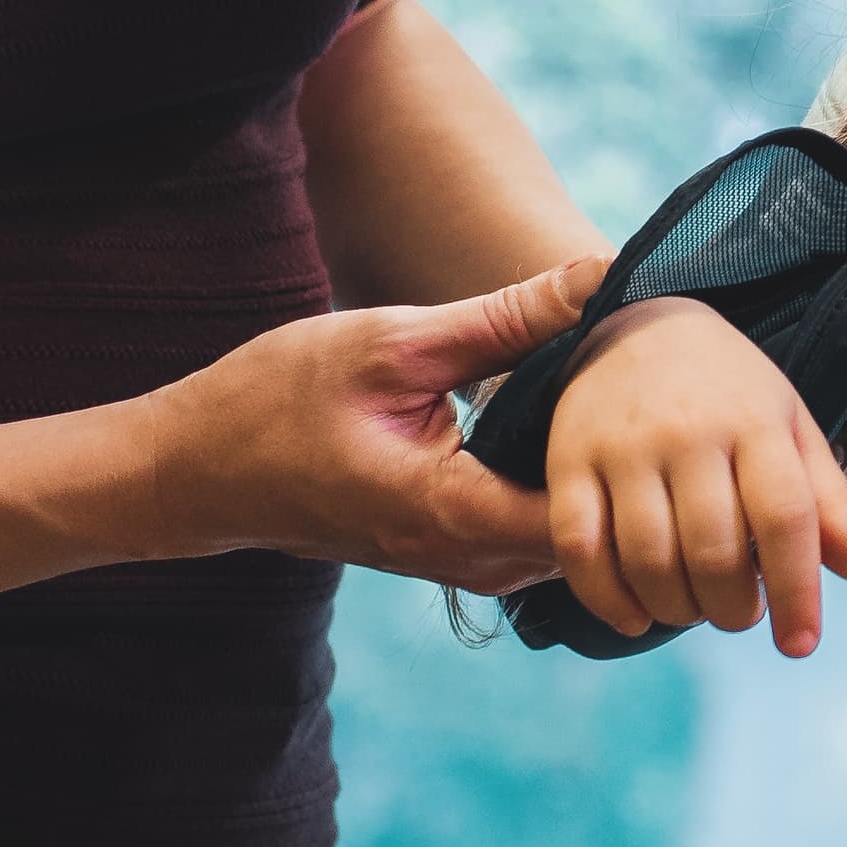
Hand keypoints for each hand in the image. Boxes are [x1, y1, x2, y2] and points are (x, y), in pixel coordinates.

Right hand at [147, 258, 602, 588]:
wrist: (199, 469)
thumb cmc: (278, 400)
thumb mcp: (391, 344)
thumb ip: (504, 321)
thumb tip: (599, 279)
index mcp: (454, 513)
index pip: (592, 509)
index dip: (631, 448)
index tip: (647, 378)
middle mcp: (470, 560)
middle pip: (594, 526)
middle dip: (625, 457)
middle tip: (646, 370)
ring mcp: (463, 567)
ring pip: (571, 534)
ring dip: (594, 470)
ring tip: (613, 389)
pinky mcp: (456, 554)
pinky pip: (536, 531)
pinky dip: (558, 482)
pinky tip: (562, 420)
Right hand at [544, 298, 846, 658]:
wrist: (635, 321)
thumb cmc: (729, 392)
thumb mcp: (789, 430)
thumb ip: (828, 504)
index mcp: (755, 421)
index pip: (785, 519)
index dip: (798, 592)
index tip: (799, 645)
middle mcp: (687, 432)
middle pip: (714, 552)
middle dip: (733, 609)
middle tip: (739, 611)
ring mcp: (622, 446)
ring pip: (648, 559)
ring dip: (677, 609)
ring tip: (693, 606)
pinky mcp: (569, 459)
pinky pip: (579, 548)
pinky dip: (607, 599)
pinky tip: (635, 615)